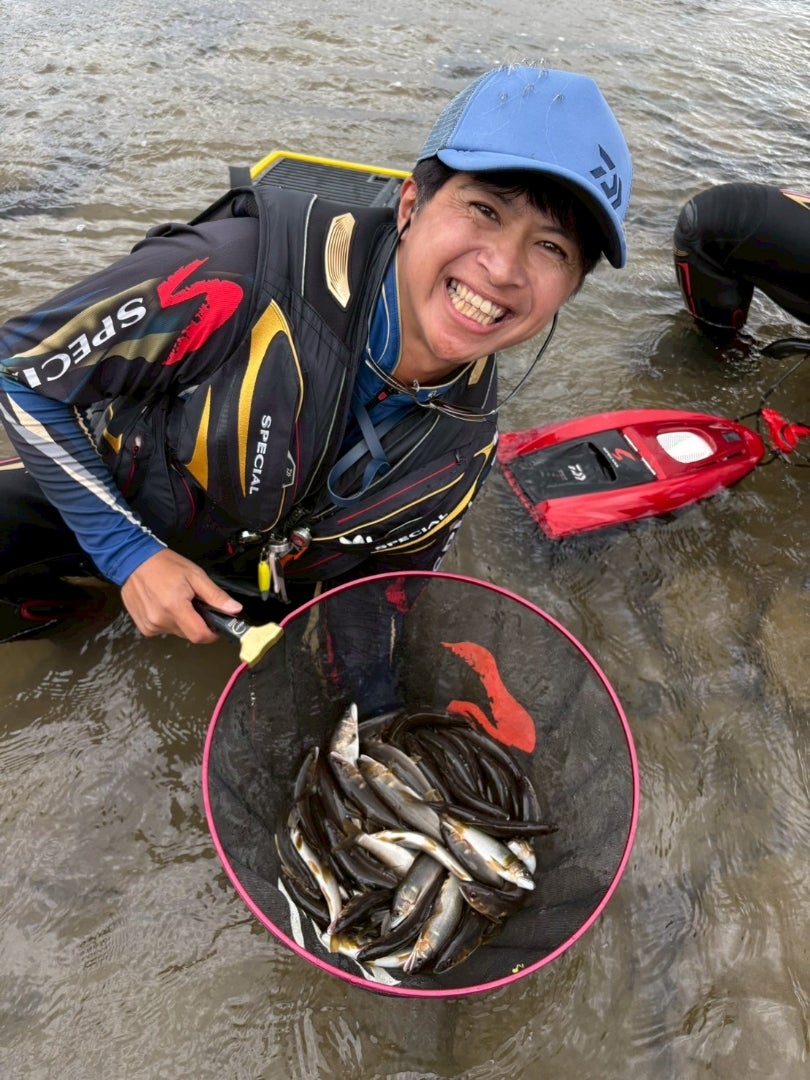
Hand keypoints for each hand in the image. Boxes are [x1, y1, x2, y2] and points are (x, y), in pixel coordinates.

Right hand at [120, 548, 241, 642]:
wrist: (133, 560)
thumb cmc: (165, 565)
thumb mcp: (195, 575)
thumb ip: (215, 595)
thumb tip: (235, 609)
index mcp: (174, 607)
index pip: (199, 636)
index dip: (212, 634)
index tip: (216, 625)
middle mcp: (160, 620)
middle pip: (189, 634)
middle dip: (197, 623)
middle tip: (193, 603)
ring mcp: (150, 626)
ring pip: (177, 633)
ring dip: (182, 622)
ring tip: (177, 601)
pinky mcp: (143, 627)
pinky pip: (164, 630)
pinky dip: (169, 621)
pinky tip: (164, 605)